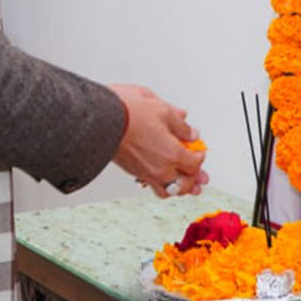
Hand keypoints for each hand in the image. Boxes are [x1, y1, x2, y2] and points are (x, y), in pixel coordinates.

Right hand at [108, 84, 209, 198]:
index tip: (199, 149)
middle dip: (195, 179)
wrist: (100, 118)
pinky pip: (153, 186)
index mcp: (172, 154)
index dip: (200, 156)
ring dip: (179, 188)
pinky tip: (164, 178)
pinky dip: (162, 184)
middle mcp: (160, 169)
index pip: (195, 163)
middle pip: (185, 184)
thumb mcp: (162, 109)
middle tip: (200, 177)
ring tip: (186, 186)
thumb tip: (190, 132)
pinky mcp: (133, 172)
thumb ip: (180, 124)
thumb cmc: (128, 112)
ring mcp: (145, 173)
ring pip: (168, 191)